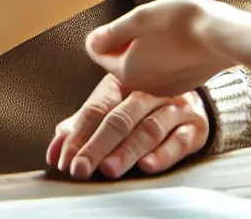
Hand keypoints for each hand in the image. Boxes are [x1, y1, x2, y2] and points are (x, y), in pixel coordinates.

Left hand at [46, 73, 208, 180]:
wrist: (194, 97)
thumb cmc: (144, 103)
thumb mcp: (113, 106)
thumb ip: (83, 127)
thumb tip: (55, 150)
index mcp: (124, 82)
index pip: (97, 107)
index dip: (79, 133)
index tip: (65, 157)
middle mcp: (149, 91)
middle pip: (120, 118)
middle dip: (97, 145)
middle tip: (81, 167)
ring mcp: (174, 107)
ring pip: (149, 128)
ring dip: (127, 150)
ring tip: (109, 168)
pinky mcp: (195, 126)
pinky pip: (179, 140)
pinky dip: (163, 153)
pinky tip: (147, 165)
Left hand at [86, 0, 250, 97]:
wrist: (223, 36)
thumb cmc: (179, 22)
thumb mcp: (138, 19)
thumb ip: (111, 33)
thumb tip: (90, 43)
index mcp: (127, 72)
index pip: (99, 55)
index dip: (107, 34)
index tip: (123, 21)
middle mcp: (144, 88)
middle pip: (122, 61)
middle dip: (126, 42)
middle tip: (144, 22)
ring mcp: (167, 89)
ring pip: (145, 65)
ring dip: (146, 48)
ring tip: (163, 28)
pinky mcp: (185, 84)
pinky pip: (164, 69)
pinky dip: (165, 56)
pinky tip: (178, 40)